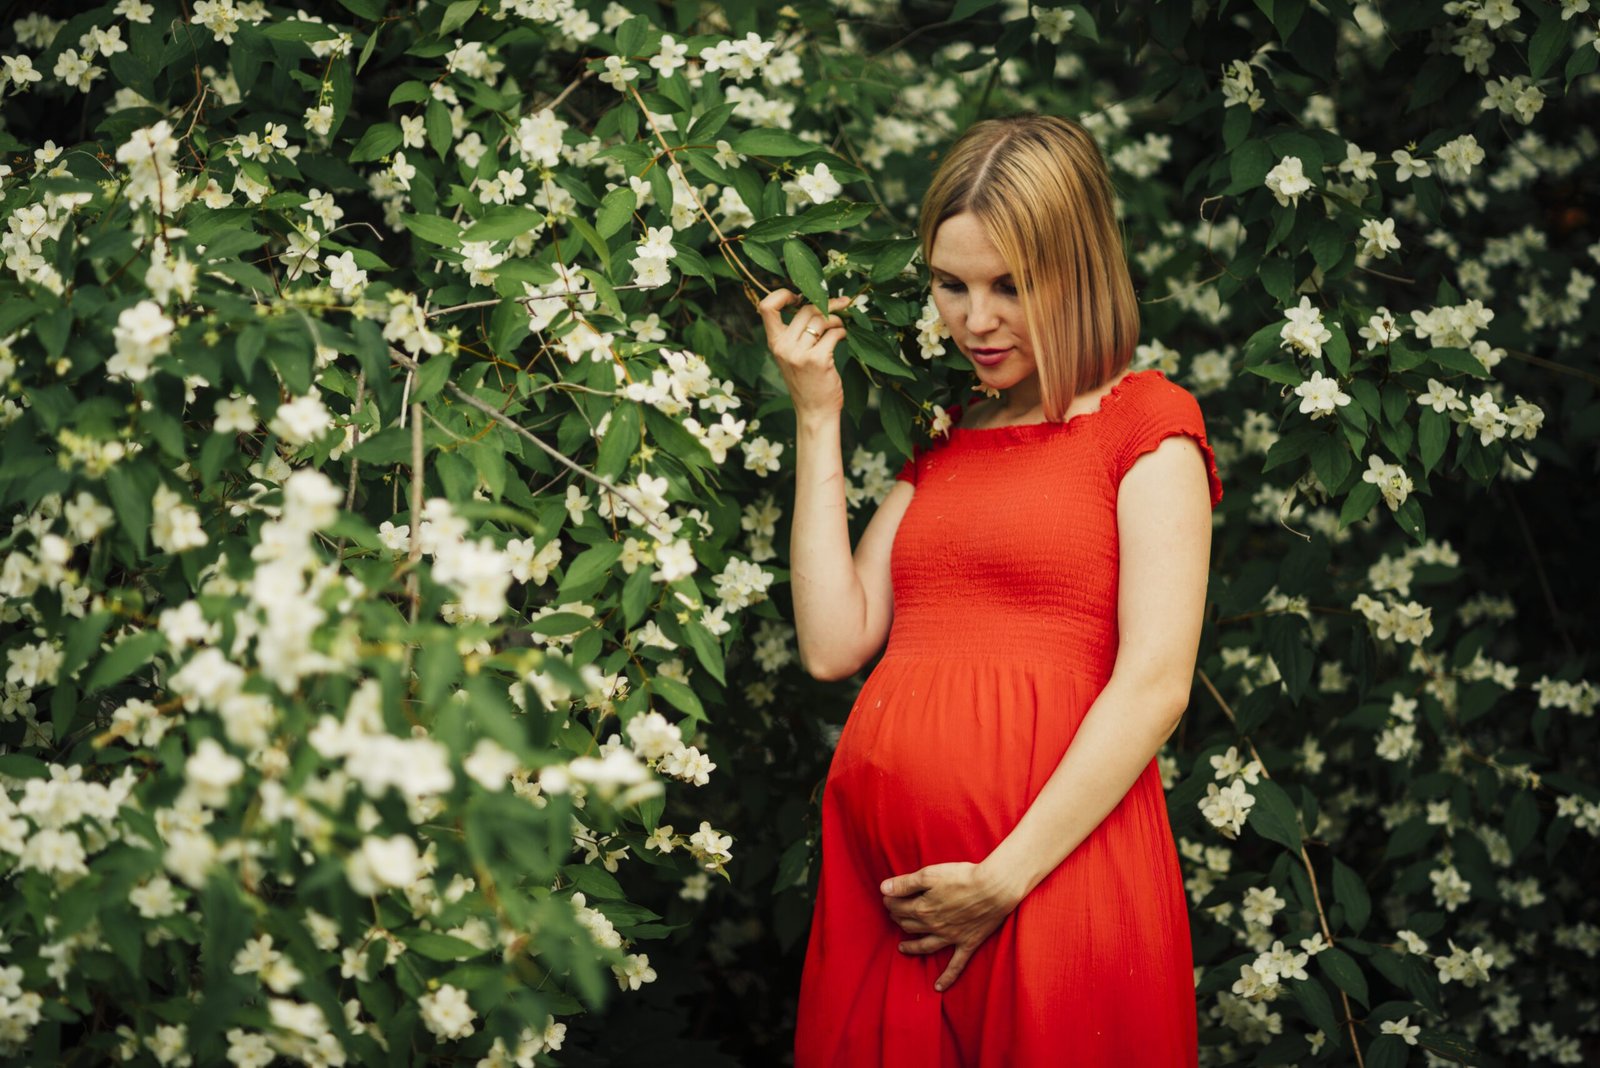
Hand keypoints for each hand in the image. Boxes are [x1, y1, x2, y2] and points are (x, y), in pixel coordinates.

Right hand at [757, 288, 852, 417]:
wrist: (814, 412)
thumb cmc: (807, 382)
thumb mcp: (792, 356)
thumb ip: (796, 333)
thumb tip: (815, 302)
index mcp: (774, 343)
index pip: (766, 307)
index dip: (782, 294)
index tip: (799, 297)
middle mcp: (783, 347)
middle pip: (806, 309)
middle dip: (827, 304)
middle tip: (841, 306)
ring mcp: (800, 354)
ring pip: (822, 319)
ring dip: (837, 320)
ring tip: (841, 327)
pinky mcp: (818, 360)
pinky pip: (834, 333)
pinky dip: (843, 332)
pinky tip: (844, 337)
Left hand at [880, 861, 1024, 991]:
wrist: (994, 889)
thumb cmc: (962, 877)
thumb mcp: (930, 874)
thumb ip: (905, 883)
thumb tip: (884, 888)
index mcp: (922, 909)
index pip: (899, 907)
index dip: (890, 901)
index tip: (887, 897)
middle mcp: (933, 927)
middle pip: (909, 925)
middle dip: (899, 919)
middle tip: (895, 914)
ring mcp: (950, 938)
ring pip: (925, 946)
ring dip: (912, 947)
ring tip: (902, 948)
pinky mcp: (967, 943)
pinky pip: (955, 965)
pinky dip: (946, 977)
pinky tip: (938, 987)